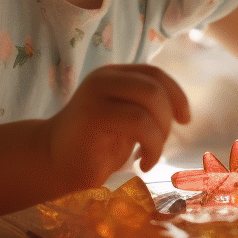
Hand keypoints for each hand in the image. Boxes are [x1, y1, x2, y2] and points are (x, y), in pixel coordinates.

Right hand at [47, 64, 190, 192]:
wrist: (52, 163)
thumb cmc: (95, 148)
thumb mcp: (126, 121)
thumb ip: (146, 108)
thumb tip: (180, 109)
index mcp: (114, 76)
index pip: (154, 74)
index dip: (176, 95)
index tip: (185, 120)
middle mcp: (105, 78)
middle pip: (155, 86)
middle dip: (168, 119)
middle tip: (160, 145)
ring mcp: (96, 93)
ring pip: (149, 101)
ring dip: (160, 135)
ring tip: (150, 157)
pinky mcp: (93, 114)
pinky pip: (138, 122)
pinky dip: (151, 145)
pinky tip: (143, 163)